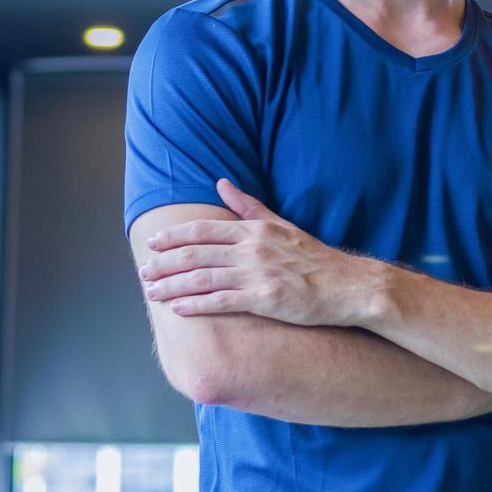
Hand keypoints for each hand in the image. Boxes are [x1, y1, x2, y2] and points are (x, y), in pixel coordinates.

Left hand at [139, 179, 380, 326]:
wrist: (348, 286)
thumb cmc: (315, 259)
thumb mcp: (282, 225)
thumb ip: (249, 206)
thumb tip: (222, 182)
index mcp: (256, 230)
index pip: (204, 230)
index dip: (174, 236)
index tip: (153, 243)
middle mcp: (253, 249)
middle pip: (196, 254)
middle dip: (164, 263)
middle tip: (143, 271)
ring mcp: (258, 274)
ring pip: (203, 278)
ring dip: (172, 286)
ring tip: (152, 293)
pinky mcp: (265, 300)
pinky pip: (221, 302)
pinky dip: (196, 305)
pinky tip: (178, 309)